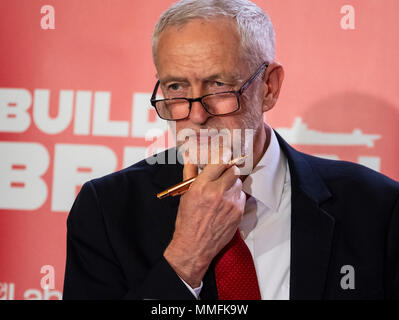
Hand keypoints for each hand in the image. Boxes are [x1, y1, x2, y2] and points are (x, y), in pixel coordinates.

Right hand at [163, 160, 245, 287]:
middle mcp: (218, 192)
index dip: (222, 156)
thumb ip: (190, 173)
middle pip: (233, 170)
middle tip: (223, 173)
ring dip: (232, 183)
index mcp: (202, 186)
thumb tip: (191, 157)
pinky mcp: (238, 212)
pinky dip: (235, 196)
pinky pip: (241, 196)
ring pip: (238, 183)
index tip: (224, 153)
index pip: (219, 161)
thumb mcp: (185, 195)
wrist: (195, 246)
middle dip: (228, 170)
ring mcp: (230, 203)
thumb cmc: (187, 221)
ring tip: (222, 191)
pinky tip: (226, 203)